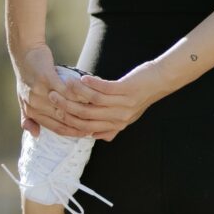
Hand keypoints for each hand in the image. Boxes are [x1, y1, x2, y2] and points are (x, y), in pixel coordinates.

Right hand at [11, 45, 164, 142]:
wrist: (160, 81)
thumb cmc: (140, 95)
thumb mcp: (126, 115)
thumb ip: (110, 127)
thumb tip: (94, 136)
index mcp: (115, 125)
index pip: (86, 127)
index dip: (69, 121)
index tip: (55, 112)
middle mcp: (119, 118)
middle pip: (87, 116)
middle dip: (67, 106)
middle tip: (53, 96)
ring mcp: (123, 105)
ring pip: (93, 102)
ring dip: (76, 93)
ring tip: (64, 84)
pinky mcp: (127, 90)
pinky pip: (105, 89)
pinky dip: (91, 84)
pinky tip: (82, 77)